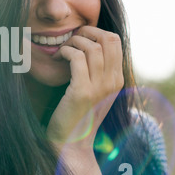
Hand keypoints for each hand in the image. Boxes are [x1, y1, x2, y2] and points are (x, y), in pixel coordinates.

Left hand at [47, 26, 123, 150]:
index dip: (96, 32)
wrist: (71, 142)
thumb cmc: (77, 113)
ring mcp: (100, 87)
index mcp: (117, 79)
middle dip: (86, 32)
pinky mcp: (83, 92)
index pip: (115, 41)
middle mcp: (113, 82)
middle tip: (71, 39)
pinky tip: (57, 59)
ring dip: (72, 42)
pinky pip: (77, 58)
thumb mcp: (94, 90)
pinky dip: (65, 52)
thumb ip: (97, 70)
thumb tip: (88, 44)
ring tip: (61, 52)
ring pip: (91, 47)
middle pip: (108, 39)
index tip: (79, 38)